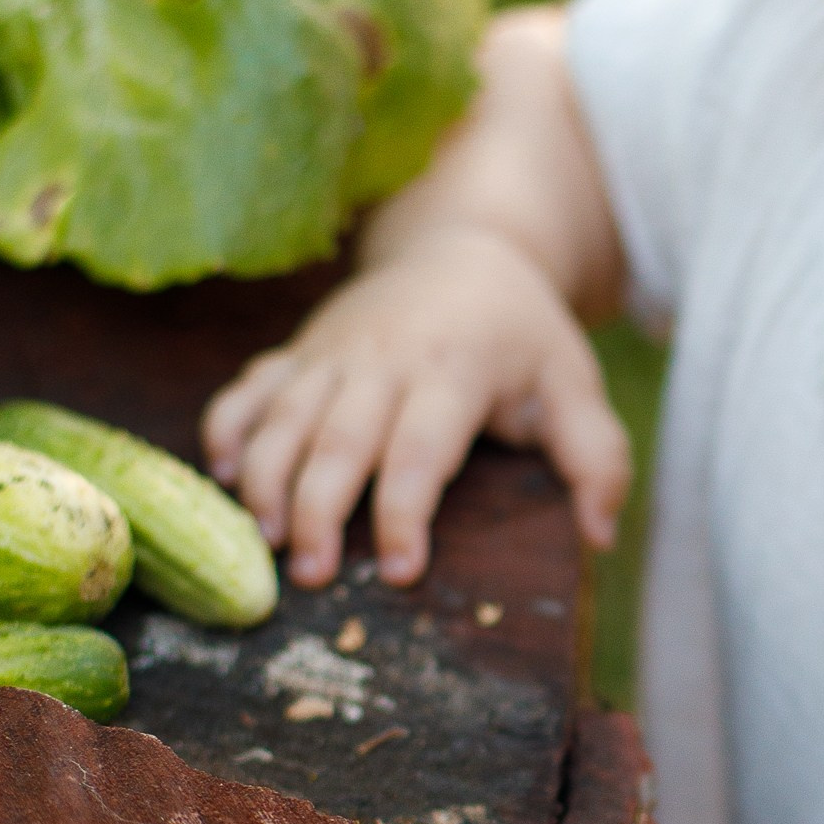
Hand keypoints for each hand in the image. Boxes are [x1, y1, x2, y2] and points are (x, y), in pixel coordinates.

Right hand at [202, 224, 630, 588]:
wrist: (461, 247)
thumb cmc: (521, 334)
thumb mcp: (574, 383)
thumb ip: (595, 457)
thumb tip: (600, 535)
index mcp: (454, 369)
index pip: (422, 447)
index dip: (406, 510)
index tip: (400, 570)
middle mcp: (383, 358)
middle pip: (338, 438)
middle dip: (320, 508)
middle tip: (310, 576)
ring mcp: (331, 352)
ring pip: (283, 417)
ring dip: (266, 481)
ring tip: (265, 542)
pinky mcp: (297, 351)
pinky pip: (248, 389)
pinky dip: (227, 431)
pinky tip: (222, 482)